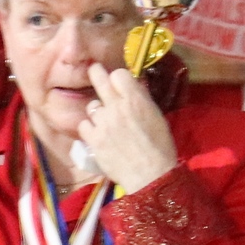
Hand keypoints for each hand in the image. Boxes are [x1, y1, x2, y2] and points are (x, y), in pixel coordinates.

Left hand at [77, 63, 178, 195]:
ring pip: (92, 106)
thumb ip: (142, 100)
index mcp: (135, 99)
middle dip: (96, 73)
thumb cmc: (160, 147)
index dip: (118, 78)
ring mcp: (102, 122)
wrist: (150, 174)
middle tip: (94, 70)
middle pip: (99, 79)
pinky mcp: (93, 139)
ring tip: (106, 123)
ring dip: (98, 112)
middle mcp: (116, 106)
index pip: (119, 74)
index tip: (118, 83)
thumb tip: (134, 87)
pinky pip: (84, 125)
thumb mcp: (156, 117)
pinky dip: (90, 129)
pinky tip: (98, 135)